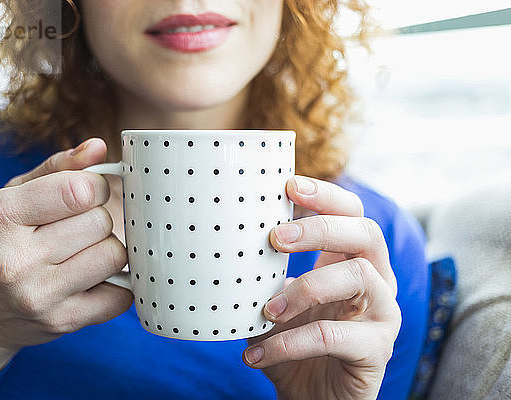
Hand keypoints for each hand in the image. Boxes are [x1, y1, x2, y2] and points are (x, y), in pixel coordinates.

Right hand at [0, 139, 132, 380]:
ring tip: (83, 253)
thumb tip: (99, 147)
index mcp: (0, 217)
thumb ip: (57, 168)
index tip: (86, 195)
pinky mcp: (61, 322)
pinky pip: (121, 296)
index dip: (94, 187)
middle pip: (100, 222)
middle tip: (77, 229)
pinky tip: (93, 279)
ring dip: (107, 251)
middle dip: (97, 220)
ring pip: (114, 256)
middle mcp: (15, 259)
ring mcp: (39, 296)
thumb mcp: (11, 197)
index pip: (80, 190)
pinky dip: (117, 285)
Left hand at [243, 176, 400, 399]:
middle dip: (320, 228)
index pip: (352, 213)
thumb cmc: (293, 342)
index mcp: (353, 261)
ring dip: (304, 289)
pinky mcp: (376, 351)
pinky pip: (334, 337)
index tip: (289, 185)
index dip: (326, 196)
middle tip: (276, 237)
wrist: (311, 397)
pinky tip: (256, 353)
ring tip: (265, 310)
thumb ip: (266, 272)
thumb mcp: (276, 300)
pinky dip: (289, 343)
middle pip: (366, 233)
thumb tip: (226, 239)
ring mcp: (382, 315)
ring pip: (357, 278)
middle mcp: (376, 281)